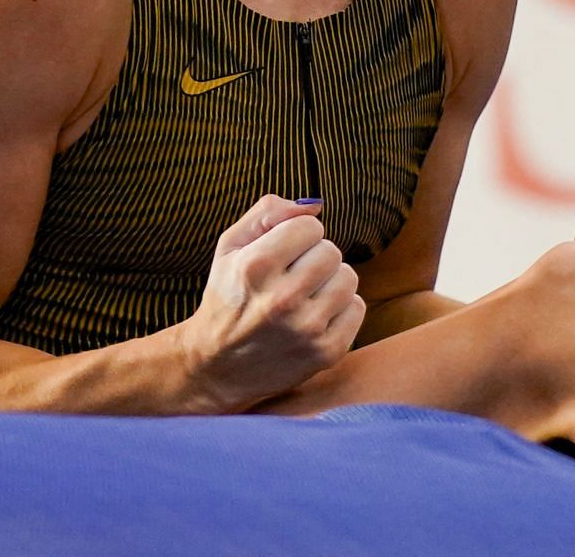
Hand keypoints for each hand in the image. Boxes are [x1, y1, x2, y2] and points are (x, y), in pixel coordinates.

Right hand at [175, 195, 364, 411]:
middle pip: (331, 251)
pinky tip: (314, 317)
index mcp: (255, 267)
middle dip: (314, 258)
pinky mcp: (326, 352)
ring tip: (304, 296)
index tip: (283, 254)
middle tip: (293, 276)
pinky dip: (340, 309)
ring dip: (329, 282)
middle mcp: (281, 299)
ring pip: (348, 278)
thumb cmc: (228, 298)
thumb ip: (268, 213)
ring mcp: (306, 329)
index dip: (297, 235)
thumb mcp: (231, 248)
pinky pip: (357, 308)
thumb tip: (316, 206)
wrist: (217, 368)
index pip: (310, 226)